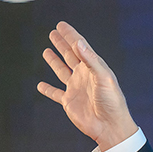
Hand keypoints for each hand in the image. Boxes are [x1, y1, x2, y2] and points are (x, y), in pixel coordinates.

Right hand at [37, 21, 137, 150]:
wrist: (110, 126)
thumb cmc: (112, 101)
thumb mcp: (104, 77)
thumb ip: (91, 60)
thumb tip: (78, 42)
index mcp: (93, 67)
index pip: (80, 47)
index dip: (71, 35)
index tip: (61, 25)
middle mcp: (84, 76)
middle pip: (70, 55)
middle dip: (62, 43)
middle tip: (54, 32)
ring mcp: (76, 88)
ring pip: (61, 71)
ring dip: (54, 61)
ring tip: (47, 50)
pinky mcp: (69, 102)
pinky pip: (55, 93)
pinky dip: (47, 89)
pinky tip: (40, 85)